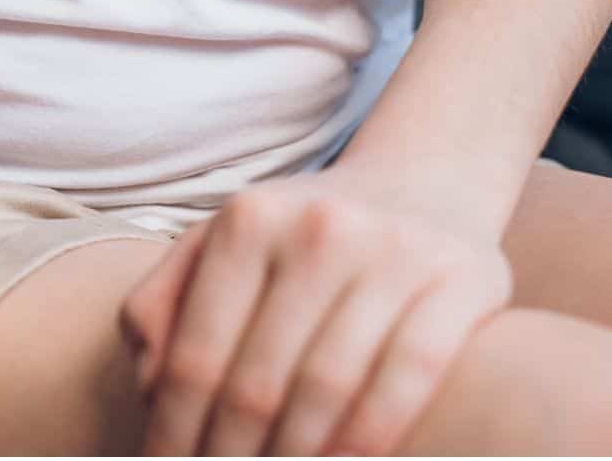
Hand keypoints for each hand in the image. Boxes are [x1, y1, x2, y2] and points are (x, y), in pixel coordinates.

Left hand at [120, 174, 512, 455]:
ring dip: (294, 459)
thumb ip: (165, 302)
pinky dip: (370, 437)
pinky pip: (409, 377)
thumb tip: (149, 386)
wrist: (425, 178)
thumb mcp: (223, 244)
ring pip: (327, 388)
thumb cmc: (302, 235)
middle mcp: (319, 228)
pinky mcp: (463, 279)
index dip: (176, 432)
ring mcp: (395, 251)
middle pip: (257, 383)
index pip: (196, 357)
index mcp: (247, 221)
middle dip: (231, 457)